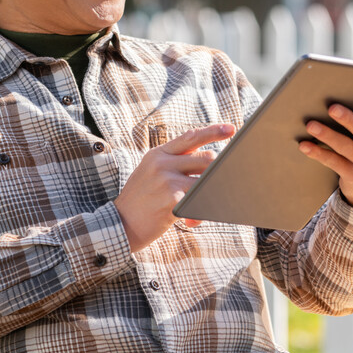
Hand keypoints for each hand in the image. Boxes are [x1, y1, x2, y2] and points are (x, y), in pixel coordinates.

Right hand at [114, 123, 235, 251]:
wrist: (120, 223)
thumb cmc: (140, 199)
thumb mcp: (150, 171)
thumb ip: (173, 161)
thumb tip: (206, 159)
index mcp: (158, 154)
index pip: (191, 137)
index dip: (213, 131)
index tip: (231, 129)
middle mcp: (162, 163)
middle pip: (206, 158)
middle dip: (215, 172)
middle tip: (216, 184)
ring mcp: (167, 180)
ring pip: (206, 180)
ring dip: (210, 193)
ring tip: (203, 205)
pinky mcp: (172, 200)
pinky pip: (199, 201)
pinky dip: (200, 213)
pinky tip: (191, 221)